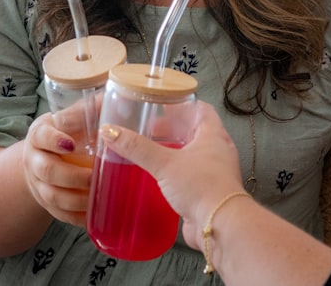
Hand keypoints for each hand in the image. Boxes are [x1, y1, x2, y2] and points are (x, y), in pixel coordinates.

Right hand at [22, 111, 93, 226]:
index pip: (42, 135)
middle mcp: (34, 158)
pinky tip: (94, 216)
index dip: (54, 140)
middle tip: (95, 176)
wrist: (52, 154)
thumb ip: (95, 106)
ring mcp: (38, 183)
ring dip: (76, 199)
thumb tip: (122, 98)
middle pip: (47, 171)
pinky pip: (59, 214)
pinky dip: (77, 217)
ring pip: (52, 196)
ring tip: (98, 197)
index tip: (71, 144)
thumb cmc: (73, 129)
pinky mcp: (47, 202)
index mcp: (41, 133)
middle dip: (72, 176)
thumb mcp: (79, 115)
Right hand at [98, 101, 244, 248]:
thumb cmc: (202, 186)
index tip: (164, 105)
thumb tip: (111, 132)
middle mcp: (218, 151)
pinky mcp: (208, 191)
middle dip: (175, 129)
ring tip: (153, 151)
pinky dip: (177, 173)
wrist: (219, 225)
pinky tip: (160, 177)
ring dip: (176, 151)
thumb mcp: (165, 163)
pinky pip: (192, 176)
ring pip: (194, 155)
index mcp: (214, 135)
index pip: (202, 110)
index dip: (183, 105)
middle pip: (196, 132)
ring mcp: (215, 172)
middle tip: (152, 129)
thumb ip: (137, 148)